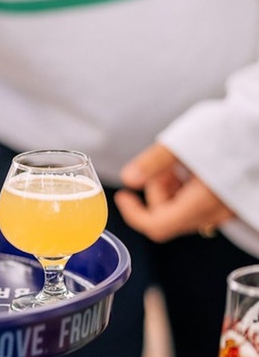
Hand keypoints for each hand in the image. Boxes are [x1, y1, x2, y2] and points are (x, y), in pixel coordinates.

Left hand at [115, 143, 234, 241]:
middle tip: (161, 167)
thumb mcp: (183, 142)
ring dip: (172, 191)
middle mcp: (215, 213)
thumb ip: (153, 163)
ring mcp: (226, 210)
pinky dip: (188, 190)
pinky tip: (192, 166)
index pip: (157, 226)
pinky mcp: (232, 201)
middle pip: (169, 218)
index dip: (134, 214)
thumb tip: (128, 179)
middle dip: (156, 194)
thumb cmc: (228, 129)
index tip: (124, 196)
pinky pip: (201, 204)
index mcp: (201, 202)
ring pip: (185, 211)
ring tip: (178, 162)